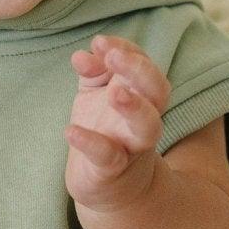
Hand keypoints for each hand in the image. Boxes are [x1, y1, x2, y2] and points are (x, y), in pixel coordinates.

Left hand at [64, 34, 168, 214]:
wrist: (108, 186)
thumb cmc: (105, 130)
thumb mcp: (96, 94)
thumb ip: (92, 71)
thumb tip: (83, 54)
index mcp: (140, 95)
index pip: (143, 64)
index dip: (126, 49)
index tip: (100, 42)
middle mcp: (143, 119)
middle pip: (158, 90)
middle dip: (140, 70)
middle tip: (114, 56)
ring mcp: (131, 145)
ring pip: (147, 125)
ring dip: (134, 107)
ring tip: (115, 92)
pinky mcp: (112, 170)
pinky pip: (108, 156)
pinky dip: (91, 143)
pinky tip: (71, 131)